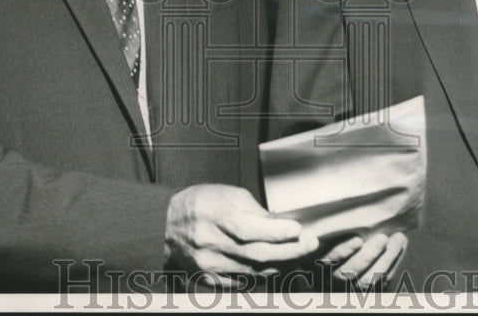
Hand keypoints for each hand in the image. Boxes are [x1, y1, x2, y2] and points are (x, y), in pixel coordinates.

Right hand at [165, 184, 318, 285]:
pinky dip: (262, 274)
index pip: (248, 229)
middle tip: (310, 244)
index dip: (276, 232)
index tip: (297, 230)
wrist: (167, 225)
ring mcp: (209, 266)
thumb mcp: (228, 195)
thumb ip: (255, 211)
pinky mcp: (209, 280)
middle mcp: (210, 243)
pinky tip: (274, 265)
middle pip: (256, 254)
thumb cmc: (200, 204)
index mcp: (214, 215)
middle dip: (289, 251)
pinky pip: (243, 282)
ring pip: (254, 272)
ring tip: (298, 254)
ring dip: (280, 264)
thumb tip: (282, 225)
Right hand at [318, 231, 406, 288]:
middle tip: (382, 238)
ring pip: (369, 279)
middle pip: (351, 271)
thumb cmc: (327, 240)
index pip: (329, 260)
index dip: (344, 251)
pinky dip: (394, 262)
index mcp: (318, 264)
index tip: (358, 239)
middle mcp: (333, 279)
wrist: (337, 260)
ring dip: (387, 258)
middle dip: (370, 254)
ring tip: (398, 238)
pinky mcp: (368, 289)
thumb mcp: (321, 236)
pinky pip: (382, 281)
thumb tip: (345, 211)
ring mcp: (350, 286)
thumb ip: (329, 230)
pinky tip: (401, 245)